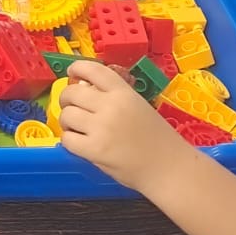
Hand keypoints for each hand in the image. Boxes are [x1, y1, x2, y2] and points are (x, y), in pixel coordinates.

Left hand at [57, 60, 185, 191]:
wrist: (168, 167)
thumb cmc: (156, 138)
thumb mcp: (138, 105)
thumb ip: (114, 97)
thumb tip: (85, 89)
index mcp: (124, 92)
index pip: (93, 70)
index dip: (77, 68)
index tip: (72, 73)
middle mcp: (111, 106)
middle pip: (72, 93)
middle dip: (66, 99)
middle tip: (72, 107)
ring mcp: (101, 128)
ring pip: (66, 115)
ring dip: (67, 121)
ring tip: (76, 128)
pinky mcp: (95, 149)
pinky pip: (67, 139)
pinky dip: (69, 140)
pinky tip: (79, 143)